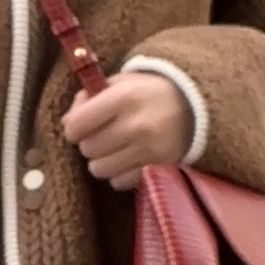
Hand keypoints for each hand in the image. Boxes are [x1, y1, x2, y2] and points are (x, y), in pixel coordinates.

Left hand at [61, 70, 191, 193]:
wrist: (198, 106)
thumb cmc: (150, 92)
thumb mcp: (122, 82)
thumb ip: (90, 98)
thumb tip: (66, 123)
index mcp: (124, 97)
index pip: (77, 125)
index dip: (74, 127)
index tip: (81, 125)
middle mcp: (136, 125)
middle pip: (87, 149)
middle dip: (90, 142)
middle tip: (104, 135)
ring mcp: (149, 150)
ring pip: (99, 169)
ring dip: (102, 160)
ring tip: (115, 148)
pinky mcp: (159, 168)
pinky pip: (119, 182)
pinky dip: (119, 173)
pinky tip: (129, 159)